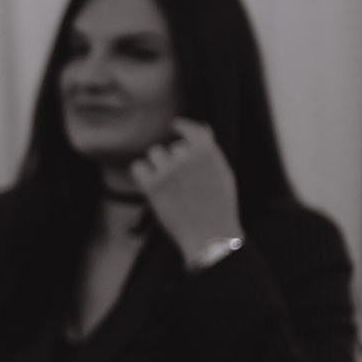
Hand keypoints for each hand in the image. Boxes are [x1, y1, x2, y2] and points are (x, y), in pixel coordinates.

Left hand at [128, 117, 242, 264]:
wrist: (210, 236)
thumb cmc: (219, 208)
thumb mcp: (224, 175)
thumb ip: (210, 151)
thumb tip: (202, 127)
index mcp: (208, 153)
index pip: (191, 128)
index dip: (181, 126)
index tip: (174, 125)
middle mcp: (188, 158)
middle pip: (173, 148)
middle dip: (176, 161)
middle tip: (184, 183)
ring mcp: (169, 171)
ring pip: (155, 154)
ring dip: (159, 166)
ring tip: (170, 186)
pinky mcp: (152, 185)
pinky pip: (138, 167)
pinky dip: (142, 174)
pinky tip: (150, 184)